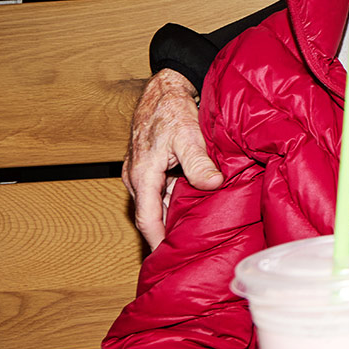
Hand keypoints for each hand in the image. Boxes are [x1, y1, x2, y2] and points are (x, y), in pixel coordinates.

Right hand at [122, 69, 219, 248]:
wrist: (164, 88)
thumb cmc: (173, 109)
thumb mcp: (189, 135)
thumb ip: (199, 162)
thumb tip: (213, 184)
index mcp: (142, 174)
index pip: (147, 219)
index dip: (157, 242)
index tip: (168, 260)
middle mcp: (135, 176)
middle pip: (150, 214)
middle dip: (165, 233)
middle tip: (186, 252)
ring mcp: (139, 171)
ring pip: (155, 202)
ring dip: (170, 216)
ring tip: (191, 234)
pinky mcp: (147, 166)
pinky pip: (157, 191)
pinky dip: (171, 201)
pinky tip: (189, 207)